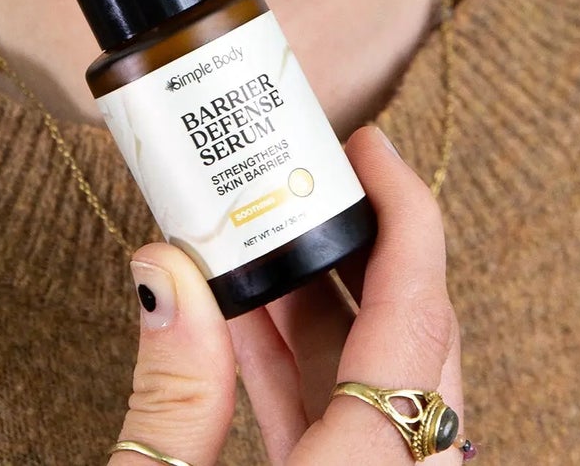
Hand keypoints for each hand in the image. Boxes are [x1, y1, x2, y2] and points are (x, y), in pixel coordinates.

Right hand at [109, 123, 464, 465]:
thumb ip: (172, 396)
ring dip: (325, 312)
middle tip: (316, 179)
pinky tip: (248, 325)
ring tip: (264, 239)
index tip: (371, 147)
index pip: (415, 319)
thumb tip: (164, 271)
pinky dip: (309, 376)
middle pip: (415, 343)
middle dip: (361, 247)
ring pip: (386, 389)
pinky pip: (356, 433)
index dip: (403, 215)